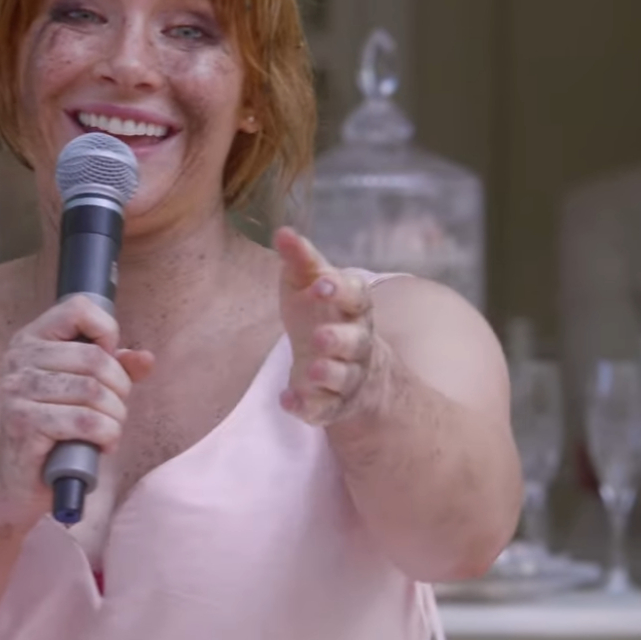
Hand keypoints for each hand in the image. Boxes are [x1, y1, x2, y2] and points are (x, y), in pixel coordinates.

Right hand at [0, 295, 153, 522]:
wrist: (20, 484)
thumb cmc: (55, 431)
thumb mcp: (86, 391)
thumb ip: (116, 368)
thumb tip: (146, 358)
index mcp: (32, 339)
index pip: (78, 309)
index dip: (107, 333)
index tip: (109, 362)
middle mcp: (19, 358)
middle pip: (94, 358)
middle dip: (120, 389)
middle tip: (115, 411)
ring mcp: (17, 391)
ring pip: (93, 392)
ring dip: (115, 417)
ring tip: (109, 430)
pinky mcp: (23, 423)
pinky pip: (85, 421)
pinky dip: (106, 436)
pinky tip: (101, 446)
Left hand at [274, 227, 387, 425]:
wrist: (350, 366)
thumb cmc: (324, 314)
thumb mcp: (310, 284)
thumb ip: (301, 260)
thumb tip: (282, 231)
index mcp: (353, 308)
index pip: (357, 296)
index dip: (341, 290)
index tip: (321, 285)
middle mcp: (358, 343)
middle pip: (356, 342)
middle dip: (339, 339)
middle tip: (319, 336)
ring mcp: (348, 376)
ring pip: (344, 378)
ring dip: (328, 374)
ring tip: (309, 370)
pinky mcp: (333, 404)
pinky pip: (324, 409)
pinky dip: (307, 406)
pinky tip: (288, 399)